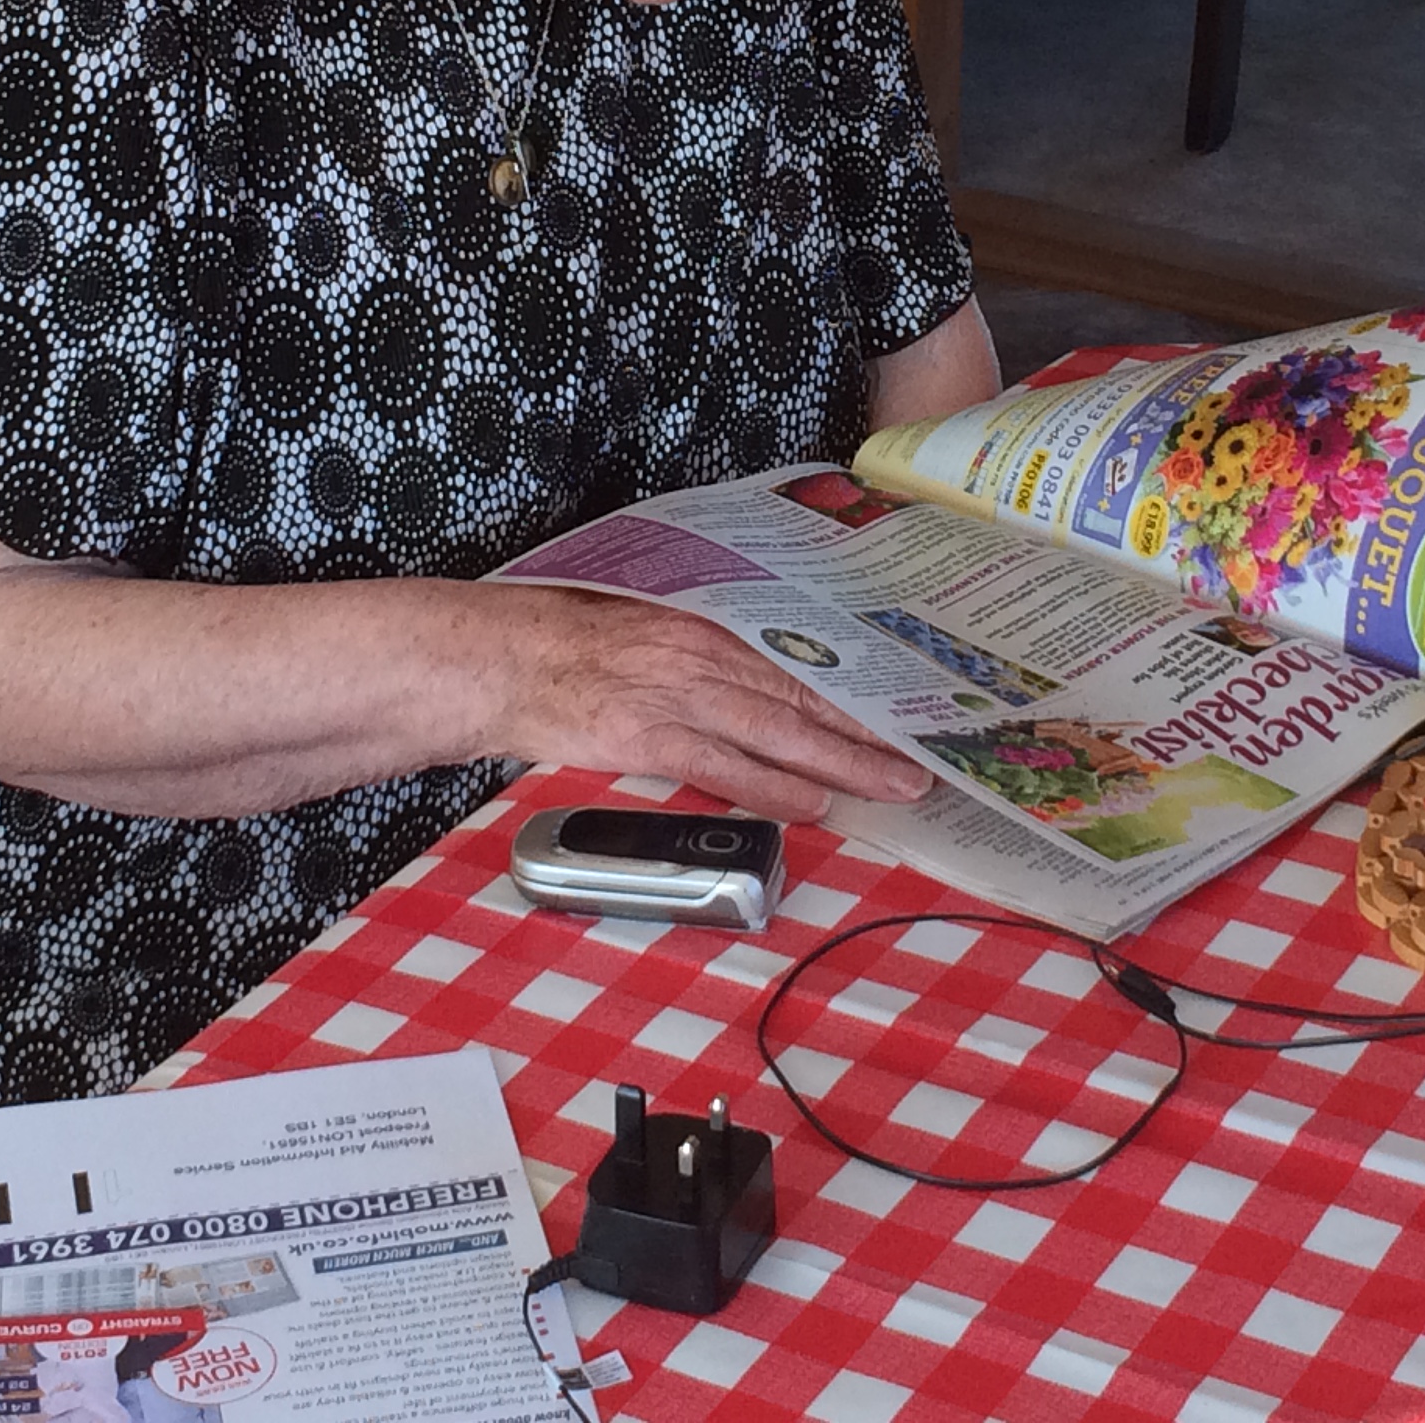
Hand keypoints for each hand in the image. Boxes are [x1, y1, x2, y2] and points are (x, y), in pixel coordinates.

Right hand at [490, 587, 935, 822]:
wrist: (499, 657)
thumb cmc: (569, 637)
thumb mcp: (648, 620)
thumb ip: (706, 641)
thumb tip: (764, 666)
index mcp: (706, 618)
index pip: (800, 654)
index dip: (857, 682)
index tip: (905, 701)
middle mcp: (702, 653)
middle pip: (804, 694)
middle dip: (869, 730)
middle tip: (924, 757)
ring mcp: (676, 695)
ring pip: (780, 732)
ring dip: (843, 762)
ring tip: (893, 785)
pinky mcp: (645, 739)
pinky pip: (723, 768)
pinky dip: (772, 788)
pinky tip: (813, 805)